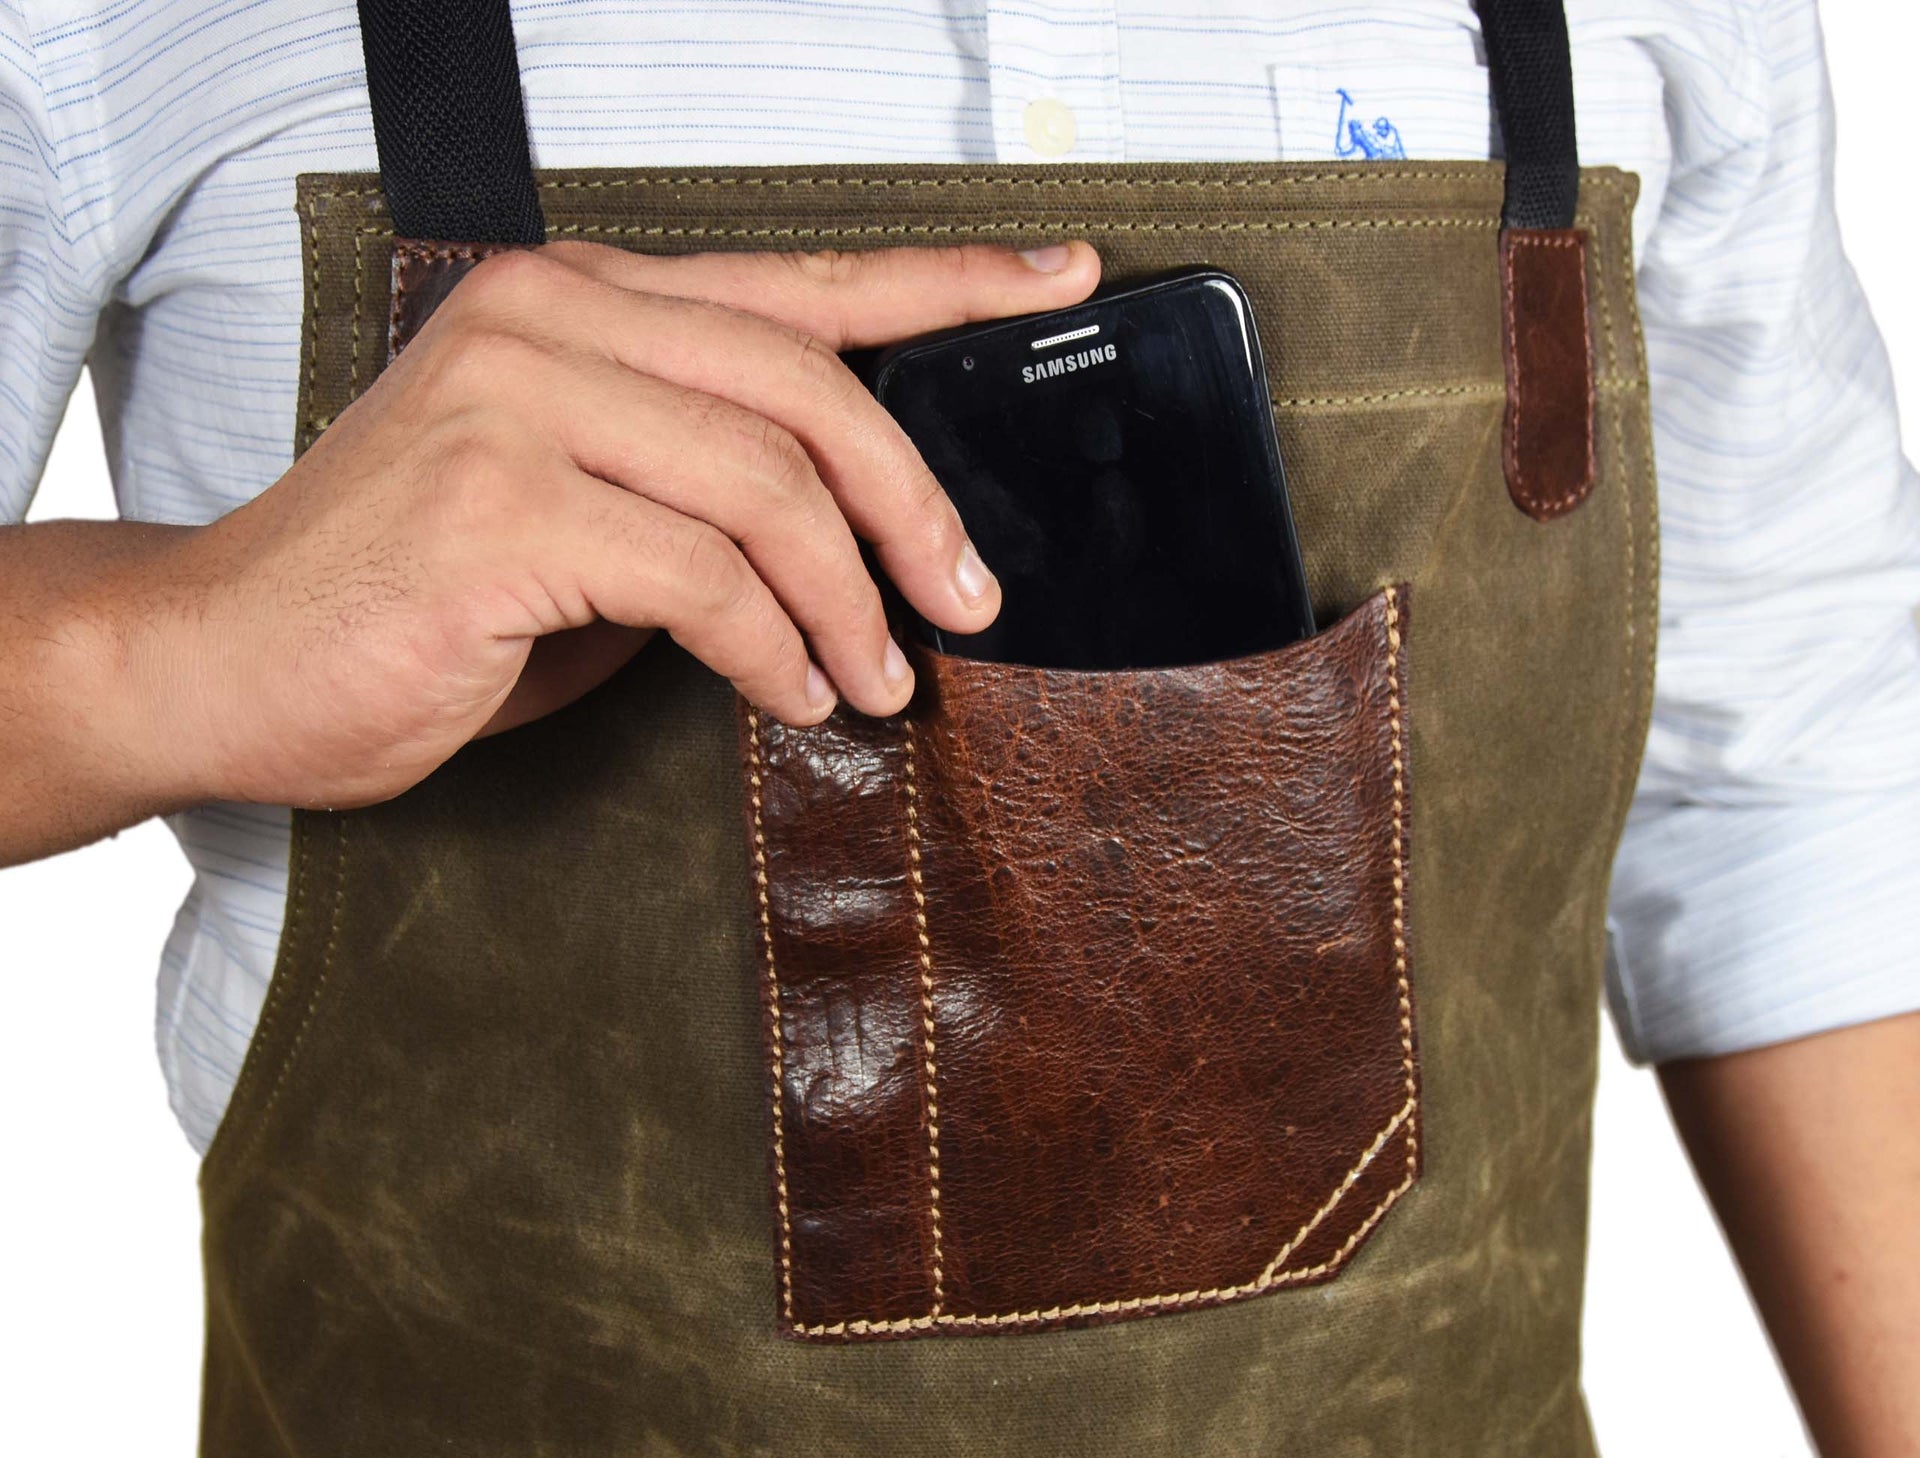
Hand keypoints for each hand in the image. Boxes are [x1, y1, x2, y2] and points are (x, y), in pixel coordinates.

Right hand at [103, 240, 1100, 812]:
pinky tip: (793, 696)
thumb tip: (853, 534)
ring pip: (770, 484)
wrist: (222, 660)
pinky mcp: (499, 506)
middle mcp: (545, 320)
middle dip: (914, 504)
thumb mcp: (576, 513)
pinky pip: (707, 577)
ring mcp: (515, 401)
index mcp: (574, 302)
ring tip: (880, 677)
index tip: (1054, 280)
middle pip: (808, 386)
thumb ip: (693, 488)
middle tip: (967, 594)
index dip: (944, 280)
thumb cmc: (406, 597)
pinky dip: (776, 650)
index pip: (796, 283)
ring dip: (852, 600)